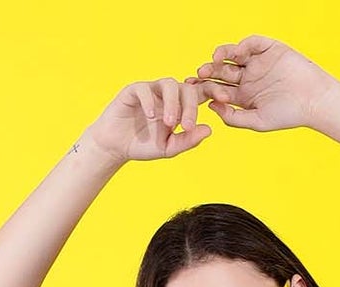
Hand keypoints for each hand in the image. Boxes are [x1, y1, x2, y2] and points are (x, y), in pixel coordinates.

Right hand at [84, 75, 213, 165]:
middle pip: (187, 88)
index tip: (224, 99)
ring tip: (170, 124)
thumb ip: (187, 140)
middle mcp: (168, 95)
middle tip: (187, 126)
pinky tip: (151, 116)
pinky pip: (145, 89)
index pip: (200, 93)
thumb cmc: (142, 146)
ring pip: (169, 84)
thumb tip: (209, 129)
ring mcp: (151, 90)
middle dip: (191, 106)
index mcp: (180, 106)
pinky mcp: (134, 90)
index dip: (213, 91)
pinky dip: (149, 101)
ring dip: (173, 103)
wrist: (115, 147)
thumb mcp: (168, 148)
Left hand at [196, 36, 336, 132]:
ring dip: (221, 56)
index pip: (219, 90)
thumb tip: (212, 106)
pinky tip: (235, 54)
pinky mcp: (269, 49)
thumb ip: (234, 117)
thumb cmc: (288, 115)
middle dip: (209, 72)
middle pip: (222, 72)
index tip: (193, 92)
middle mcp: (248, 78)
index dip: (205, 89)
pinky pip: (251, 44)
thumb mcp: (257, 121)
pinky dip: (241, 46)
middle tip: (199, 75)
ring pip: (233, 56)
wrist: (313, 100)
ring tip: (214, 61)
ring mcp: (258, 62)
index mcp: (243, 96)